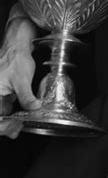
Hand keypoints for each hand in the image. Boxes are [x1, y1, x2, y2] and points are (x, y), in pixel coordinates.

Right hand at [0, 12, 39, 137]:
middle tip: (16, 129)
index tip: (12, 127)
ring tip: (19, 126)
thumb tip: (35, 108)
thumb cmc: (15, 59)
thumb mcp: (22, 80)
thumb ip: (27, 97)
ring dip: (9, 122)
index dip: (2, 125)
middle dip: (6, 126)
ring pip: (1, 115)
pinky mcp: (3, 96)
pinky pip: (6, 110)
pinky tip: (21, 119)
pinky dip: (12, 116)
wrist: (17, 48)